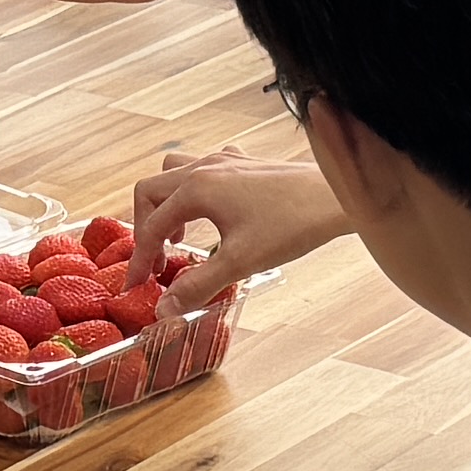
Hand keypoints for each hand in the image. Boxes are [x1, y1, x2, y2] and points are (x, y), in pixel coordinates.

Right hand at [133, 145, 339, 311]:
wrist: (334, 197)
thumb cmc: (291, 225)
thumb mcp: (240, 262)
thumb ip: (197, 286)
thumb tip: (163, 310)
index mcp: (196, 189)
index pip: (152, 227)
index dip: (140, 260)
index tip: (136, 285)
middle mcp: (203, 167)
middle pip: (151, 190)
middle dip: (146, 226)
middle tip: (155, 260)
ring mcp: (224, 160)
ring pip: (174, 171)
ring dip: (166, 202)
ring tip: (179, 235)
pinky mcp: (244, 162)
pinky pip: (203, 168)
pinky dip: (194, 190)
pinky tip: (213, 211)